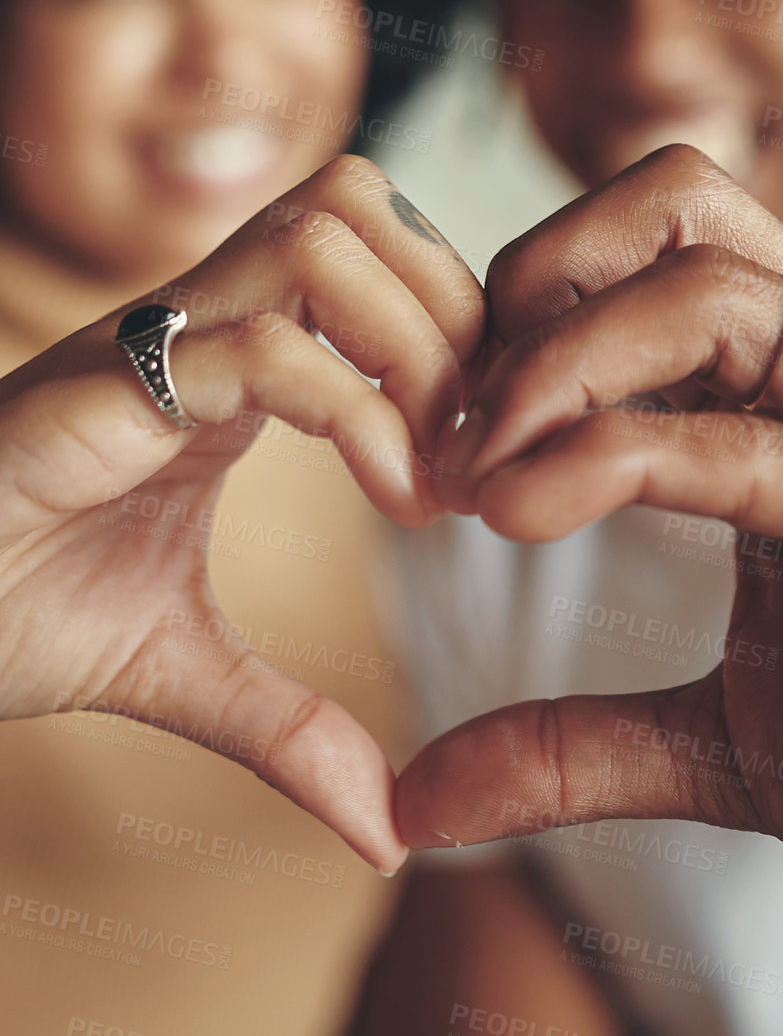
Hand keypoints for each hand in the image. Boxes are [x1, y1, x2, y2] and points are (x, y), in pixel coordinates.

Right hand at [0, 154, 484, 872]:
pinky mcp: (102, 393)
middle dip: (451, 307)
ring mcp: (146, 347)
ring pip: (321, 235)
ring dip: (414, 344)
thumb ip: (289, 728)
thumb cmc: (11, 611)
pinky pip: (262, 349)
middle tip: (477, 445)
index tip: (484, 454)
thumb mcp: (183, 671)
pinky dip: (357, 411)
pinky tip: (395, 501)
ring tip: (435, 472)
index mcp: (224, 361)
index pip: (367, 244)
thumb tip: (387, 835)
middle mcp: (194, 329)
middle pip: (356, 200)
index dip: (451, 320)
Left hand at [396, 146, 782, 915]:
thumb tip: (420, 799)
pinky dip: (630, 457)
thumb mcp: (732, 751)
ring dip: (565, 360)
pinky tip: (527, 506)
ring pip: (721, 288)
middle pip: (680, 205)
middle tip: (449, 406)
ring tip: (476, 470)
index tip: (429, 426)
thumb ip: (579, 751)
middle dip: (536, 274)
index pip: (650, 259)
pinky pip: (768, 447)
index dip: (518, 315)